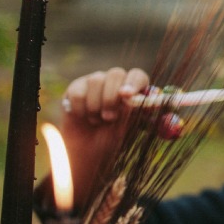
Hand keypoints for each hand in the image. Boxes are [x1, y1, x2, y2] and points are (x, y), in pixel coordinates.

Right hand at [60, 67, 150, 208]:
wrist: (87, 150)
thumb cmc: (111, 138)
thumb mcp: (127, 129)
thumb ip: (135, 114)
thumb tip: (147, 103)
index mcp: (133, 90)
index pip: (138, 76)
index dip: (134, 83)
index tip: (127, 96)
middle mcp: (115, 82)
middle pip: (116, 73)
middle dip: (112, 96)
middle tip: (110, 118)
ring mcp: (95, 83)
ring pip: (95, 81)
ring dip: (96, 106)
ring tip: (98, 121)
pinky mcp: (76, 88)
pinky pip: (78, 93)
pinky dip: (81, 110)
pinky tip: (84, 118)